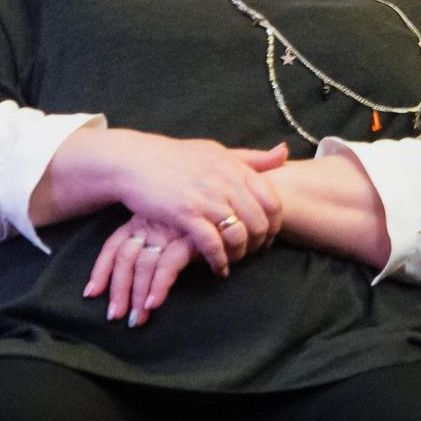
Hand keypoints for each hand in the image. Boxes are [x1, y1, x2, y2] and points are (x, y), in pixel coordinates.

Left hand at [83, 214, 196, 326]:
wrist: (239, 195)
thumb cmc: (206, 213)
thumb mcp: (175, 223)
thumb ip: (161, 239)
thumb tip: (144, 268)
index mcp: (143, 219)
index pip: (113, 246)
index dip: (101, 270)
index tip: (91, 293)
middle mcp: (151, 223)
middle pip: (124, 259)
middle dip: (117, 290)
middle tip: (114, 316)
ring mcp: (168, 229)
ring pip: (142, 266)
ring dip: (136, 295)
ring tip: (137, 319)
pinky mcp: (187, 236)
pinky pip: (167, 266)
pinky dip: (159, 286)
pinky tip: (156, 303)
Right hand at [89, 128, 289, 275]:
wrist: (136, 161)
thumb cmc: (177, 157)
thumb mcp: (217, 151)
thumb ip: (251, 158)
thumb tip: (284, 153)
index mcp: (236, 168)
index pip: (273, 201)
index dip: (274, 225)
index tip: (267, 236)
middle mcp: (225, 182)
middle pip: (259, 222)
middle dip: (259, 243)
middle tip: (251, 253)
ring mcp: (206, 198)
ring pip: (239, 235)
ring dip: (239, 254)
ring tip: (233, 260)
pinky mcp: (186, 214)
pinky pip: (212, 244)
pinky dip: (219, 260)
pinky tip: (218, 268)